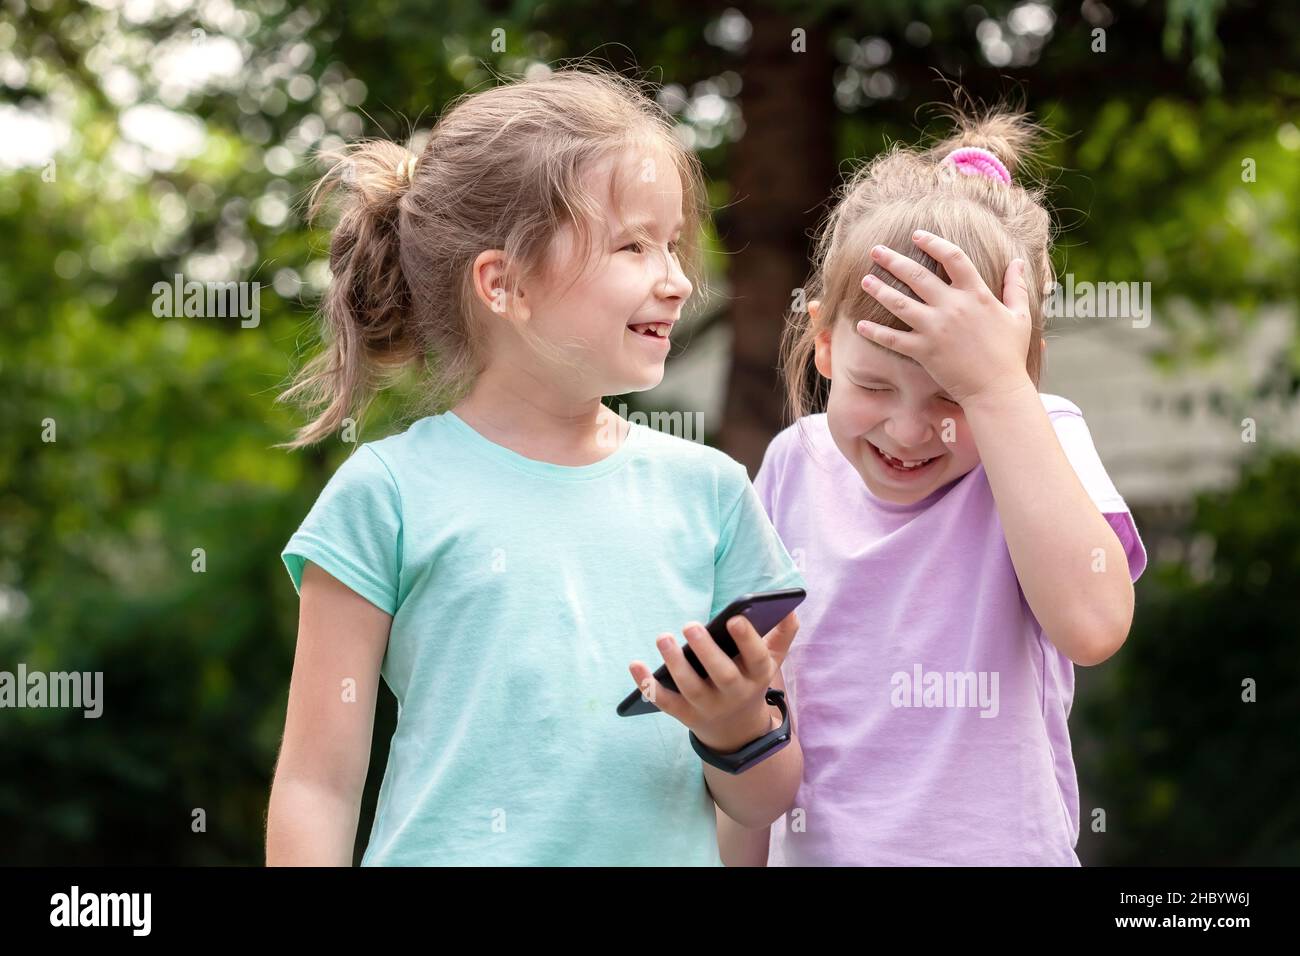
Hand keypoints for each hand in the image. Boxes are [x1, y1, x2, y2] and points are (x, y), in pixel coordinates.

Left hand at [628, 611, 798, 752]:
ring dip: (675, 663)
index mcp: (757, 675)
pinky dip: (647, 684)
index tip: (735, 619)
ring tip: (663, 637)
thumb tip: (790, 607)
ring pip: (691, 687)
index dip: (747, 640)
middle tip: (690, 625)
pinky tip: (635, 663)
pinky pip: (664, 701)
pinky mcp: (685, 715)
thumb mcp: (770, 661)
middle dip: (706, 651)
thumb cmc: (750, 680)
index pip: (756, 657)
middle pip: (722, 674)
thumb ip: (782, 634)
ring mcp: (708, 706)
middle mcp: (734, 693)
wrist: (737, 731)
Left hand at [855, 230, 1032, 405]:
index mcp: (976, 294)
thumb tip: (1019, 262)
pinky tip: (860, 325)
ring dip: (879, 290)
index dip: (934, 243)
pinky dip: (875, 332)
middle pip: (917, 275)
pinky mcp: (923, 351)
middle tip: (876, 250)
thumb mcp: (1020, 316)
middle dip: (894, 261)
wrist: (996, 389)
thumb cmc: (1010, 354)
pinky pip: (893, 339)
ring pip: (899, 303)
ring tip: (865, 280)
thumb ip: (1015, 287)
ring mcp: (935, 328)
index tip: (918, 235)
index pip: (952, 258)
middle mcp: (952, 307)